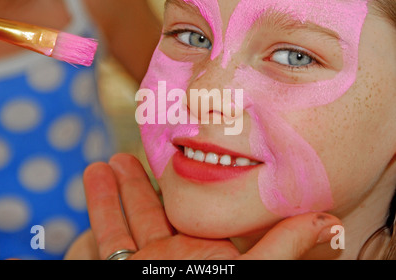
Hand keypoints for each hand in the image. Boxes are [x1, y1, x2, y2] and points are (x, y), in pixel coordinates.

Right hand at [68, 153, 341, 259]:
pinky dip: (99, 203)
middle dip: (153, 183)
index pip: (209, 216)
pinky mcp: (115, 267)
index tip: (199, 156)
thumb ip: (281, 251)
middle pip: (166, 213)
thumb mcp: (248, 274)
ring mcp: (146, 266)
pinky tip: (95, 174)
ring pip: (131, 218)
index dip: (203, 186)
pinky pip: (106, 233)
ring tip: (115, 158)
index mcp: (211, 260)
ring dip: (121, 187)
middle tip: (148, 154)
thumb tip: (326, 222)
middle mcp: (178, 262)